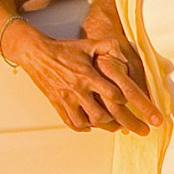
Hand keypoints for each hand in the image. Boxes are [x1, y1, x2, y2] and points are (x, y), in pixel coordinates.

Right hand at [2, 25, 153, 133]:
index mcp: (87, 74)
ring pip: (87, 121)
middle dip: (122, 122)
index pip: (112, 93)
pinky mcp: (57, 104)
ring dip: (103, 126)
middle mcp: (77, 89)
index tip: (134, 104)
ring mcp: (66, 99)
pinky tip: (91, 125)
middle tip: (137, 129)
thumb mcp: (88, 44)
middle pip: (102, 114)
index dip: (125, 100)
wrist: (36, 53)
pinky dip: (84, 127)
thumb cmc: (64, 49)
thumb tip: (124, 47)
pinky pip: (72, 122)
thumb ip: (107, 46)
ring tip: (115, 127)